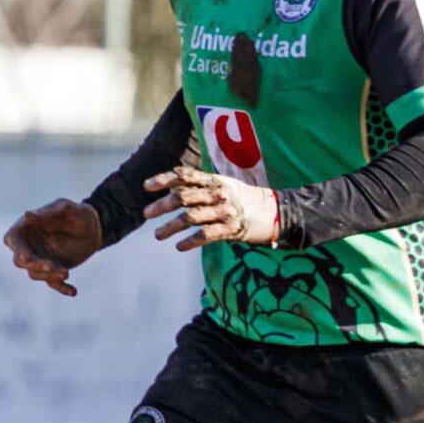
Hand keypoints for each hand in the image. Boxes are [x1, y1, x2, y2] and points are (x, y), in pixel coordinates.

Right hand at [3, 198, 103, 295]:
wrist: (95, 228)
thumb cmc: (77, 213)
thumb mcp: (66, 208)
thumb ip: (48, 211)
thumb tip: (27, 215)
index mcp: (25, 229)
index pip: (12, 240)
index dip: (17, 249)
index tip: (27, 256)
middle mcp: (29, 246)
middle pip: (21, 261)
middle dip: (35, 265)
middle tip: (52, 266)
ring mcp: (40, 259)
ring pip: (35, 274)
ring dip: (48, 276)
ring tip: (66, 273)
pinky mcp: (53, 270)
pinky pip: (53, 283)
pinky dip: (61, 288)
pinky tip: (73, 291)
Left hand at [144, 167, 278, 250]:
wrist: (277, 212)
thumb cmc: (246, 200)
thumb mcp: (226, 186)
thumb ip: (202, 187)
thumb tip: (173, 190)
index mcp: (215, 181)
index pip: (185, 176)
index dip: (164, 180)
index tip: (146, 187)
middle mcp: (218, 194)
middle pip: (184, 197)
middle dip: (162, 206)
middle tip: (146, 214)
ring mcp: (225, 211)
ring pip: (191, 218)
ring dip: (171, 227)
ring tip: (158, 235)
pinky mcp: (232, 228)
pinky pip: (206, 235)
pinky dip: (190, 242)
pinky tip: (179, 246)